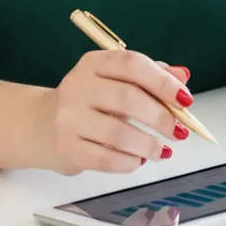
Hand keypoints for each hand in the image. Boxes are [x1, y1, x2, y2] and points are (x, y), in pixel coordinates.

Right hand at [39, 52, 191, 175]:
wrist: (40, 125)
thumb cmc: (87, 100)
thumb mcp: (114, 80)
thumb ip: (149, 76)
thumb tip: (182, 75)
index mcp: (93, 63)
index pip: (131, 64)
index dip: (162, 81)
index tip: (185, 99)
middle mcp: (78, 86)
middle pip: (128, 98)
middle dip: (161, 117)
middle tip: (179, 131)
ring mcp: (69, 118)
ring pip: (119, 133)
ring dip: (148, 145)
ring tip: (161, 151)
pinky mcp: (67, 149)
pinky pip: (107, 159)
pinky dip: (129, 162)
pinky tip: (138, 160)